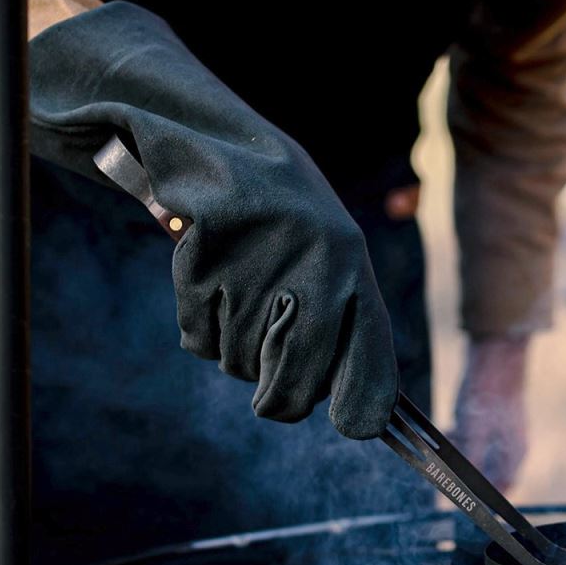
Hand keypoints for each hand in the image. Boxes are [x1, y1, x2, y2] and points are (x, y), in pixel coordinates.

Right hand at [20, 2, 397, 439]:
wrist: (208, 137)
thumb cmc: (279, 214)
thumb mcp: (324, 255)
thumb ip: (341, 324)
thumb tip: (368, 416)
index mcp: (352, 265)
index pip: (368, 358)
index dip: (361, 403)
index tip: (357, 426)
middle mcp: (317, 265)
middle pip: (292, 389)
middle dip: (276, 389)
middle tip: (270, 369)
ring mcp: (261, 263)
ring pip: (240, 364)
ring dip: (233, 341)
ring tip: (238, 285)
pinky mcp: (207, 257)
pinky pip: (198, 336)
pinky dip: (197, 318)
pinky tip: (208, 273)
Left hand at [452, 335, 529, 489]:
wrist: (494, 356)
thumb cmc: (487, 393)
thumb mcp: (473, 430)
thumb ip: (469, 459)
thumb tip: (461, 486)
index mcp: (514, 453)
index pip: (503, 487)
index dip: (483, 497)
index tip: (461, 498)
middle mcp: (512, 446)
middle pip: (490, 473)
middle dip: (466, 473)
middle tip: (445, 470)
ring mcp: (504, 433)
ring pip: (481, 455)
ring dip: (462, 454)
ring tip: (448, 444)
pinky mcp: (494, 420)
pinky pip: (477, 439)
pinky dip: (463, 439)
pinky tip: (451, 429)